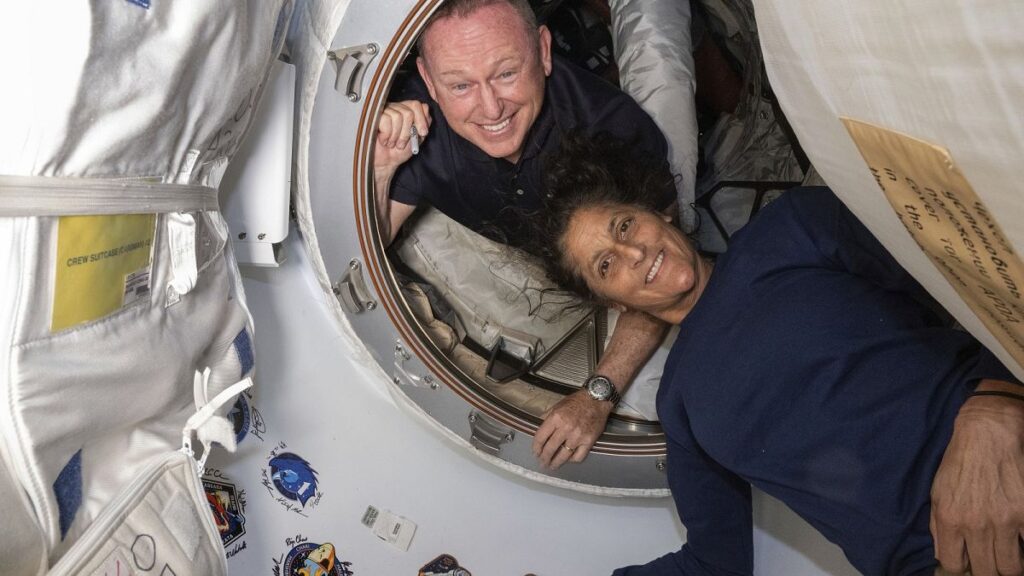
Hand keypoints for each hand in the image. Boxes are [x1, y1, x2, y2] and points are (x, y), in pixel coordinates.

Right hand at [374, 100, 430, 174]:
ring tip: (392, 143)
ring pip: (397, 116)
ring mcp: (383, 111)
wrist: (386, 162)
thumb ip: (424, 123)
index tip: (422, 133)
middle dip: (407, 132)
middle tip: (401, 143)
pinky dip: (386, 135)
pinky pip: (386, 120)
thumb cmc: (399, 150)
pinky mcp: (373, 117)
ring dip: (396, 136)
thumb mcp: (418, 137)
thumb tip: (426, 108)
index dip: (421, 119)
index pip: (416, 104)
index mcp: (405, 111)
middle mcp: (395, 108)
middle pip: (408, 112)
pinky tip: (384, 140)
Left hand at [532, 390, 612, 469]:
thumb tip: (538, 430)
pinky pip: (578, 456)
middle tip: (542, 463)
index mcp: (556, 418)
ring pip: (563, 456)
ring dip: (556, 463)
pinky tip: (568, 459)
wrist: (596, 399)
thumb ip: (547, 418)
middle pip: (550, 449)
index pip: (541, 437)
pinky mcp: (589, 441)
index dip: (536, 447)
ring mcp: (578, 436)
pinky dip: (572, 460)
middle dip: (544, 458)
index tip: (535, 453)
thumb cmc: (576, 401)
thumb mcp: (557, 406)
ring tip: (552, 466)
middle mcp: (566, 428)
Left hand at [931, 383, 1023, 575]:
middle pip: (987, 571)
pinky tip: (1018, 537)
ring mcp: (1006, 521)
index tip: (968, 563)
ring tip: (1007, 555)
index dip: (961, 567)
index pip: (953, 564)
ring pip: (1012, 567)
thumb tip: (943, 555)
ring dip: (1009, 565)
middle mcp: (977, 524)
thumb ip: (938, 526)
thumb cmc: (959, 462)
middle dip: (988, 570)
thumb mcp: (937, 492)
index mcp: (950, 519)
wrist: (988, 433)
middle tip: (990, 561)